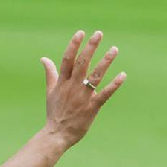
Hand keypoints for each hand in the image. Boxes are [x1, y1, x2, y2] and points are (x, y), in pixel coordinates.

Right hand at [41, 30, 126, 148]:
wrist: (57, 134)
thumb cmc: (55, 112)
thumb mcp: (50, 91)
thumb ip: (50, 73)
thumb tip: (44, 58)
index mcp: (62, 82)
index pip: (67, 59)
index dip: (74, 45)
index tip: (81, 33)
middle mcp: (72, 87)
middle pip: (82, 63)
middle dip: (90, 47)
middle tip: (99, 33)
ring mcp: (82, 97)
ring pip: (95, 75)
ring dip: (105, 61)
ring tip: (114, 49)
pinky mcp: (92, 107)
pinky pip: (105, 94)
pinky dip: (114, 85)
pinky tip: (123, 75)